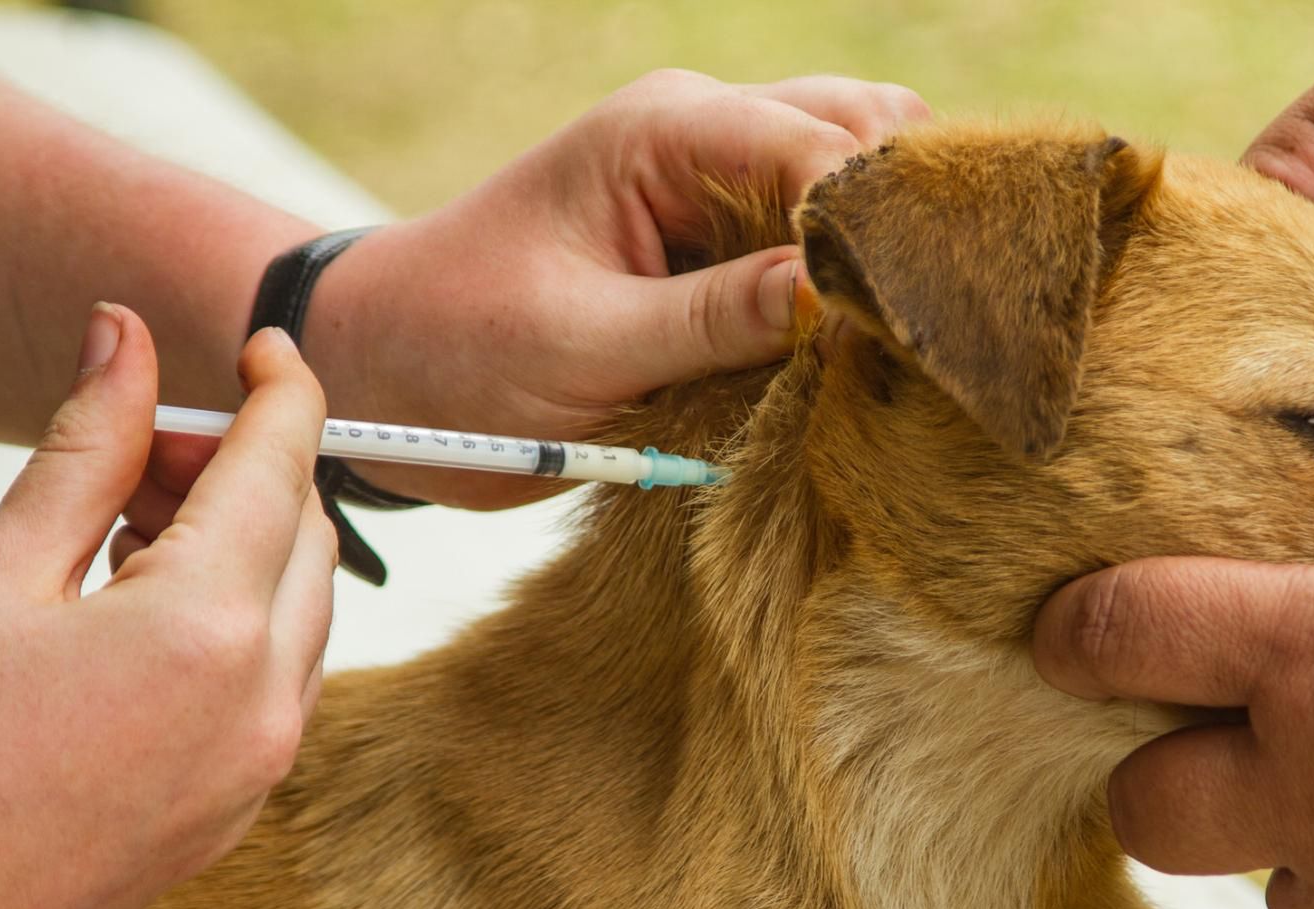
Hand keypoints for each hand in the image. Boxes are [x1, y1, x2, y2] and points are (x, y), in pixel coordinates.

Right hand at [0, 304, 334, 908]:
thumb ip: (87, 451)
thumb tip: (127, 344)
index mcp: (209, 637)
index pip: (287, 469)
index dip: (285, 391)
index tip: (266, 350)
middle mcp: (260, 715)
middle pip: (308, 543)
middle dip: (250, 474)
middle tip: (149, 447)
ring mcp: (251, 781)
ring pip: (299, 620)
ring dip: (244, 552)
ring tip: (123, 528)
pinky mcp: (226, 824)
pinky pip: (272, 695)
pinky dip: (235, 632)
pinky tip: (138, 613)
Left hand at [304, 70, 929, 507]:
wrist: (385, 369)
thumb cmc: (457, 349)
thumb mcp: (579, 347)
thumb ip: (708, 320)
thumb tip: (839, 299)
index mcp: (662, 135)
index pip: (818, 148)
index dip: (876, 225)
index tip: (911, 316)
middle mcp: (702, 139)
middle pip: (862, 134)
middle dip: (903, 220)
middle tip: (928, 324)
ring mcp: (716, 187)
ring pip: (854, 180)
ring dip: (884, 250)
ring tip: (903, 340)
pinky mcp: (721, 248)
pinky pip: (820, 244)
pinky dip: (855, 285)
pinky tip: (868, 348)